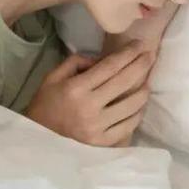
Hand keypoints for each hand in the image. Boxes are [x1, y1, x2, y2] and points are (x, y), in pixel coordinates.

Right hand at [24, 40, 155, 146]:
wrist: (38, 139)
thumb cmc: (45, 105)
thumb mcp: (53, 77)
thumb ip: (76, 62)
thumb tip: (102, 59)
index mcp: (76, 88)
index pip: (110, 66)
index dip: (127, 54)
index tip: (138, 45)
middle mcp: (89, 107)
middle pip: (124, 82)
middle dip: (141, 65)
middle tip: (150, 55)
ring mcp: (98, 127)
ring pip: (131, 105)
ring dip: (143, 90)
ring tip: (146, 80)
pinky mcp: (103, 143)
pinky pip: (128, 125)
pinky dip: (137, 113)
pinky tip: (139, 105)